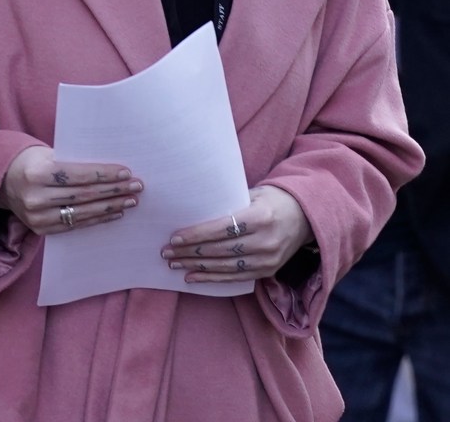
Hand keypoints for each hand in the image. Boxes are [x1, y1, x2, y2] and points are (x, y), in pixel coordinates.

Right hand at [0, 146, 143, 234]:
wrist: (3, 181)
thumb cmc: (32, 161)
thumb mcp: (48, 154)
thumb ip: (74, 161)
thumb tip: (111, 167)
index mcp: (38, 173)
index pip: (79, 175)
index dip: (105, 174)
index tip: (127, 172)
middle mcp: (36, 197)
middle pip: (84, 195)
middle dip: (114, 190)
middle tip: (137, 186)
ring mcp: (37, 217)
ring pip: (82, 212)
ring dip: (111, 207)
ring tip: (131, 201)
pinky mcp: (41, 230)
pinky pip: (75, 225)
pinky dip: (97, 219)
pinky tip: (114, 213)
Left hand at [160, 185, 314, 282]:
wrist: (307, 217)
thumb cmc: (274, 199)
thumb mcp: (254, 194)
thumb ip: (230, 203)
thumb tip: (196, 210)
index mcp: (260, 217)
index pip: (221, 229)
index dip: (196, 235)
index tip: (175, 237)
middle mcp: (264, 240)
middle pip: (219, 250)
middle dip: (190, 252)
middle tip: (166, 252)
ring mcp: (267, 259)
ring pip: (224, 267)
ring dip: (196, 266)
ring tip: (174, 264)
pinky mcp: (267, 271)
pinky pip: (234, 278)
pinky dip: (211, 279)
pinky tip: (192, 277)